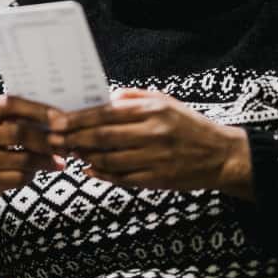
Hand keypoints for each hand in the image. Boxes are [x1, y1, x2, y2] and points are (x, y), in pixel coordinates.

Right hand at [0, 95, 65, 214]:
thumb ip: (15, 117)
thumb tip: (55, 119)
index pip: (10, 104)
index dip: (38, 109)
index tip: (60, 117)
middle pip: (19, 133)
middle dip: (46, 139)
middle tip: (65, 143)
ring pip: (22, 159)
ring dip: (45, 160)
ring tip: (60, 160)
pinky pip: (18, 178)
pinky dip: (32, 174)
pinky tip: (37, 171)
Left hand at [47, 89, 253, 199]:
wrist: (223, 155)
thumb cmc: (189, 125)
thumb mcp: (165, 101)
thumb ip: (133, 98)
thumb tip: (103, 98)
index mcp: (152, 110)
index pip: (105, 113)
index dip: (77, 118)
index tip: (55, 121)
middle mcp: (153, 133)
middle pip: (102, 136)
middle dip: (73, 138)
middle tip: (53, 139)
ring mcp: (155, 158)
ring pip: (109, 159)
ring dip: (85, 157)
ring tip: (70, 153)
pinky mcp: (158, 179)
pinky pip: (122, 178)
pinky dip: (102, 174)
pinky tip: (90, 170)